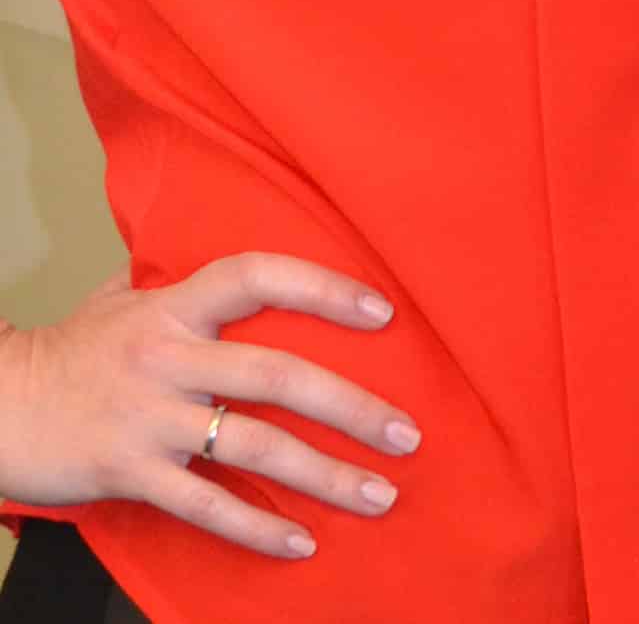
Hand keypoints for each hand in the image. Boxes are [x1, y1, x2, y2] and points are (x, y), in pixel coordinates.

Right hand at [0, 255, 420, 559]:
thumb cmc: (70, 351)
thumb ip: (179, 275)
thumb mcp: (121, 297)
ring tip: (380, 494)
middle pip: (276, 376)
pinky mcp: (131, 474)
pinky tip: (302, 543)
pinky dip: (257, 528)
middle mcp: (168, 357)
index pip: (259, 276)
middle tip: (408, 432)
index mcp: (174, 305)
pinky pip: (206, 506)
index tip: (383, 311)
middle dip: (351, 406)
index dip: (322, 288)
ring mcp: (150, 419)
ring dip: (325, 475)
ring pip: (253, 448)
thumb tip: (234, 255)